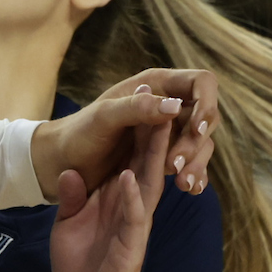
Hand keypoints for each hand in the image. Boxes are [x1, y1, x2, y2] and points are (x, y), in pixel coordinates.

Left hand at [30, 68, 217, 201]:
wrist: (63, 162)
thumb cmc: (78, 133)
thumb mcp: (104, 117)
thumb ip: (136, 108)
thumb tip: (176, 106)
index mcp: (155, 85)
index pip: (202, 83)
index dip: (207, 104)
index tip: (197, 129)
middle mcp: (166, 105)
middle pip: (206, 118)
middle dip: (196, 142)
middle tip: (173, 164)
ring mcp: (168, 131)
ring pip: (202, 143)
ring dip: (198, 162)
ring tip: (183, 184)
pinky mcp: (165, 155)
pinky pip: (192, 163)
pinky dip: (195, 175)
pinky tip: (190, 188)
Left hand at [50, 107, 169, 271]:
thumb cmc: (83, 268)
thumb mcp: (68, 225)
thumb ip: (72, 198)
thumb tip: (70, 173)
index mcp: (119, 202)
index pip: (131, 160)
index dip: (136, 132)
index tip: (141, 99)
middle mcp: (133, 209)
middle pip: (147, 164)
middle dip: (154, 133)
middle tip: (163, 98)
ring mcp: (135, 227)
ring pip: (149, 185)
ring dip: (153, 157)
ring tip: (159, 125)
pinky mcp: (132, 246)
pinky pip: (134, 218)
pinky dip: (131, 198)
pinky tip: (130, 178)